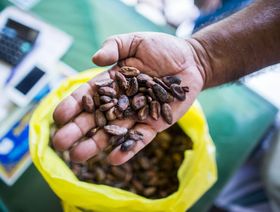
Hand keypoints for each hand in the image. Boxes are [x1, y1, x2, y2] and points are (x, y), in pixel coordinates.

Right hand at [52, 32, 204, 164]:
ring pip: (114, 131)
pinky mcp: (154, 123)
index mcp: (112, 82)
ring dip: (96, 144)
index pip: (88, 95)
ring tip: (79, 156)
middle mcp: (121, 101)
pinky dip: (128, 148)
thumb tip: (95, 59)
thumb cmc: (163, 49)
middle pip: (96, 117)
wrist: (191, 61)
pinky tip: (114, 159)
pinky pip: (140, 138)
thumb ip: (114, 46)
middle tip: (60, 143)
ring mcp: (137, 114)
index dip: (73, 105)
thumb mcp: (135, 41)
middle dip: (77, 130)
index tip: (58, 116)